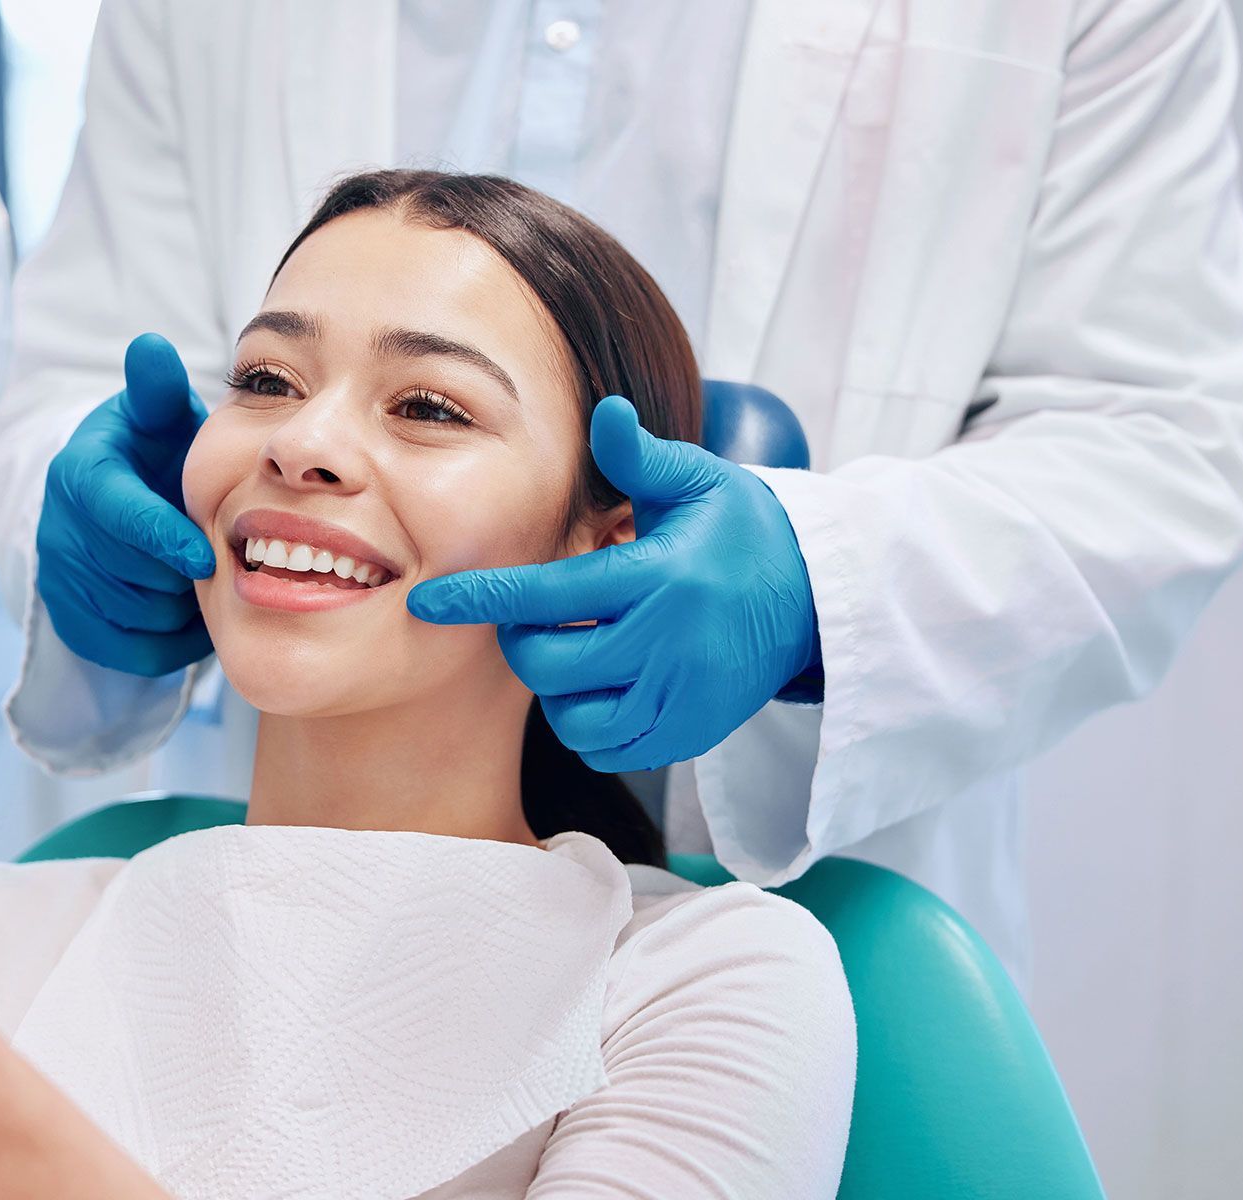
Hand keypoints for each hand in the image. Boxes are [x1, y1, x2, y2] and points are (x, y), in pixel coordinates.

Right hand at [37, 332, 214, 675]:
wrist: (118, 503)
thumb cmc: (153, 455)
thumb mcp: (157, 417)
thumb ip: (159, 389)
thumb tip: (151, 346)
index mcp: (80, 475)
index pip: (117, 515)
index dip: (162, 539)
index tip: (205, 557)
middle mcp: (58, 529)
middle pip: (133, 573)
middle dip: (182, 572)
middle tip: (219, 559)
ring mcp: (60, 580)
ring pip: (137, 616)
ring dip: (181, 607)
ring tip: (202, 580)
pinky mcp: (70, 622)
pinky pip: (131, 651)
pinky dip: (171, 642)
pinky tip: (188, 611)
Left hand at [407, 395, 820, 771]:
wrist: (815, 599)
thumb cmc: (741, 531)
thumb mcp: (699, 482)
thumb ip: (640, 457)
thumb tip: (605, 410)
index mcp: (658, 577)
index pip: (547, 595)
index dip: (480, 599)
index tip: (428, 601)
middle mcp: (667, 644)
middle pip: (548, 664)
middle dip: (523, 641)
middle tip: (538, 617)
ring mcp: (680, 697)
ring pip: (573, 717)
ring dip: (556, 687)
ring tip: (577, 649)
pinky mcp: (690, 733)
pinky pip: (609, 748)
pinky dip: (588, 724)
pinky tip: (602, 686)